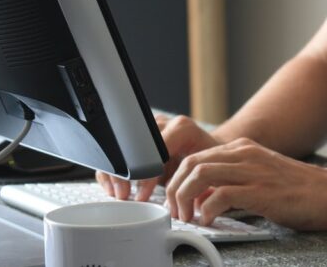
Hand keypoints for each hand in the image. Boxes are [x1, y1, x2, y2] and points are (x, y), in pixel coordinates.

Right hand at [95, 114, 221, 200]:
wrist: (212, 152)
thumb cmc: (212, 163)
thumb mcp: (209, 171)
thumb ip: (197, 182)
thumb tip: (188, 203)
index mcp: (182, 128)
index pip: (155, 150)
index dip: (145, 175)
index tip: (142, 195)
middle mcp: (164, 123)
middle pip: (133, 145)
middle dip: (125, 174)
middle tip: (124, 195)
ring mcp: (149, 128)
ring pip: (122, 146)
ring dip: (116, 172)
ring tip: (119, 193)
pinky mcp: (140, 137)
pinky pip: (119, 151)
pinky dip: (114, 170)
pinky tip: (114, 187)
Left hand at [164, 138, 326, 230]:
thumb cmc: (301, 191)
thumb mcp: (261, 177)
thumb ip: (232, 183)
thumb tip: (202, 199)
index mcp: (243, 149)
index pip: (195, 156)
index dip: (178, 179)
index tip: (175, 200)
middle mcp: (245, 154)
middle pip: (191, 163)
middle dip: (175, 188)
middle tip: (176, 211)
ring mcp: (253, 170)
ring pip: (199, 174)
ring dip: (185, 198)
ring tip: (188, 217)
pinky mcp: (261, 191)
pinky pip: (220, 195)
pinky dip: (207, 210)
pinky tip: (209, 221)